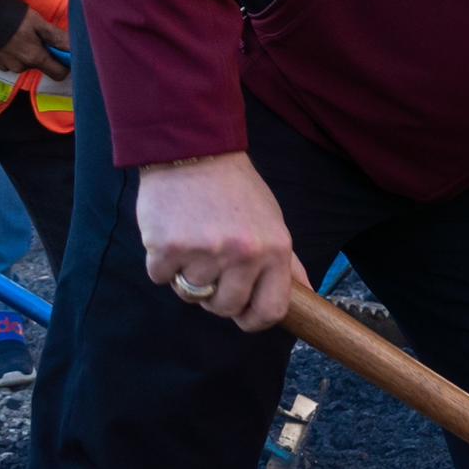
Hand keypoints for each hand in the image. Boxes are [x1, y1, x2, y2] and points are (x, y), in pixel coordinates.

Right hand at [0, 8, 67, 82]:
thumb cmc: (9, 15)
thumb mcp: (37, 22)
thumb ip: (56, 37)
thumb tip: (74, 49)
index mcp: (34, 58)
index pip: (58, 74)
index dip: (64, 64)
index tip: (62, 52)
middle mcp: (19, 67)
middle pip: (38, 66)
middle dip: (40, 53)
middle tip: (33, 34)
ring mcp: (3, 66)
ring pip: (21, 63)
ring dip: (22, 52)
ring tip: (14, 33)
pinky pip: (6, 61)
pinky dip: (8, 52)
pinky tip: (2, 37)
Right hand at [141, 150, 309, 328]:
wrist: (194, 150)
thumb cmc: (236, 189)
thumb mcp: (273, 221)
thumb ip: (287, 263)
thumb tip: (307, 294)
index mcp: (274, 250)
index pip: (270, 311)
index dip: (253, 319)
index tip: (241, 312)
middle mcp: (242, 254)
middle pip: (225, 308)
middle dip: (215, 295)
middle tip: (210, 264)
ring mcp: (203, 252)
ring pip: (190, 295)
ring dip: (186, 275)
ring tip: (192, 241)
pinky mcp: (166, 247)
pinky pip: (160, 277)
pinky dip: (162, 262)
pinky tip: (172, 233)